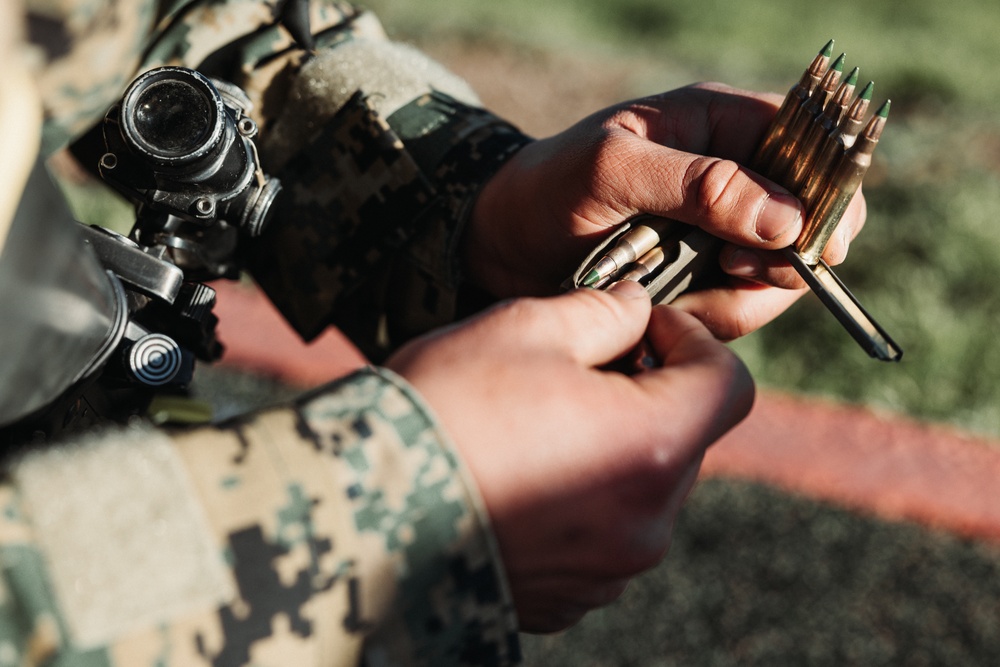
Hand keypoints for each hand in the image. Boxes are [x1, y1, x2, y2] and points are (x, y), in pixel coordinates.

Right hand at [386, 281, 753, 630]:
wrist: (359, 510)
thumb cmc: (445, 408)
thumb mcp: (525, 329)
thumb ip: (603, 311)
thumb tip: (637, 306)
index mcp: (651, 445)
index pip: (728, 385)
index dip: (694, 341)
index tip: (642, 326)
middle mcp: (647, 520)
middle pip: (684, 437)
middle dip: (648, 392)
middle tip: (580, 366)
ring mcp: (610, 568)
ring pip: (644, 486)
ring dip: (614, 445)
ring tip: (540, 421)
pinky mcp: (571, 595)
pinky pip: (604, 534)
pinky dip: (584, 497)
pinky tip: (523, 472)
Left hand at [465, 82, 866, 339]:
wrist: (502, 245)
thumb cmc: (549, 187)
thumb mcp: (613, 171)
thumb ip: (699, 185)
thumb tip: (789, 220)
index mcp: (723, 123)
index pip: (816, 148)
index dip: (830, 196)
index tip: (811, 246)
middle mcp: (735, 175)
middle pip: (814, 221)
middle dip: (782, 260)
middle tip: (728, 271)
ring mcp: (723, 230)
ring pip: (780, 274)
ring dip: (740, 297)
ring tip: (679, 294)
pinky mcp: (704, 276)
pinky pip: (741, 305)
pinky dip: (715, 318)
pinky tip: (671, 310)